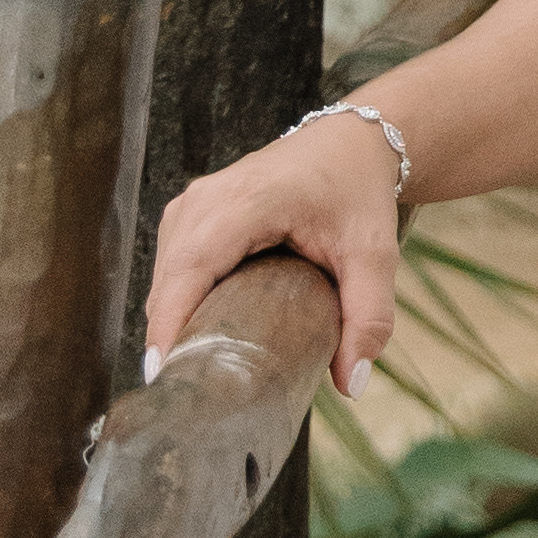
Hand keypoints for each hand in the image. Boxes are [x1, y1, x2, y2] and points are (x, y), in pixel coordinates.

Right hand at [142, 111, 404, 398]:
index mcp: (244, 202)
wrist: (350, 143)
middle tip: (184, 394)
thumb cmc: (358, 191)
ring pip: (164, 276)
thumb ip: (369, 316)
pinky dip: (179, 301)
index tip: (163, 375)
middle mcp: (205, 199)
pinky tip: (197, 336)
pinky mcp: (191, 213)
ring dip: (172, 321)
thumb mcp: (374, 253)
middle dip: (170, 335)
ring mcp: (192, 203)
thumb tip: (352, 383)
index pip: (189, 270)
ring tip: (191, 373)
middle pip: (168, 281)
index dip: (170, 325)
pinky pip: (171, 265)